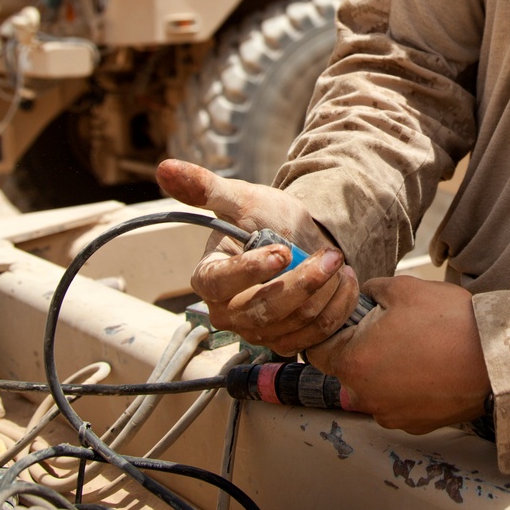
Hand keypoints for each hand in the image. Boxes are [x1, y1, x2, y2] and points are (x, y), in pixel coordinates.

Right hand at [157, 158, 359, 354]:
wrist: (302, 239)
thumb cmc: (267, 218)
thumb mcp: (241, 198)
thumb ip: (205, 188)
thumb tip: (164, 167)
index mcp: (208, 278)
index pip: (221, 283)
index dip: (251, 270)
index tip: (282, 251)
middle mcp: (227, 313)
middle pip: (263, 310)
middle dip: (303, 282)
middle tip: (331, 255)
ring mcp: (256, 332)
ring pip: (293, 323)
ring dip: (325, 292)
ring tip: (338, 262)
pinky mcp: (285, 343)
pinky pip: (314, 336)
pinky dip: (336, 307)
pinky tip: (345, 281)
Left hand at [307, 275, 489, 433]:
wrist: (494, 357)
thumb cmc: (448, 321)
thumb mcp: (403, 288)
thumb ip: (371, 289)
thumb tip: (361, 293)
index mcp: (353, 361)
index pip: (317, 350)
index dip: (331, 330)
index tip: (348, 320)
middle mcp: (364, 396)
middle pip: (348, 369)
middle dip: (362, 348)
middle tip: (390, 327)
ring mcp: (390, 414)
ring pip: (373, 387)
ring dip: (385, 369)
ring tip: (416, 346)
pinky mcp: (414, 425)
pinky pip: (398, 402)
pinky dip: (407, 386)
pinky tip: (429, 366)